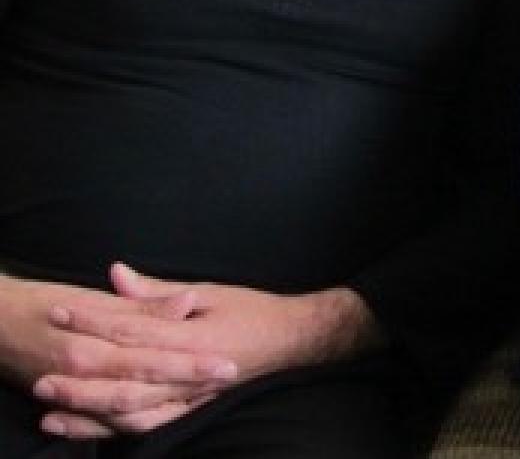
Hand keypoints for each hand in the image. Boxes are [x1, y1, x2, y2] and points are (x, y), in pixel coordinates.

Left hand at [29, 264, 375, 438]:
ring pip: (131, 411)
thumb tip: (115, 276)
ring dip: (89, 411)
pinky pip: (145, 424)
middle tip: (42, 374)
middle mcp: (188, 371)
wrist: (291, 340)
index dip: (94, 320)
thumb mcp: (208, 290)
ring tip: (51, 408)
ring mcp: (189, 395)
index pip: (132, 330)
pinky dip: (114, 428)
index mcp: (192, 335)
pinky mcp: (188, 408)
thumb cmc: (251, 310)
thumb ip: (157, 291)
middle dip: (81, 378)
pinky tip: (87, 427)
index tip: (61, 312)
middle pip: (124, 379)